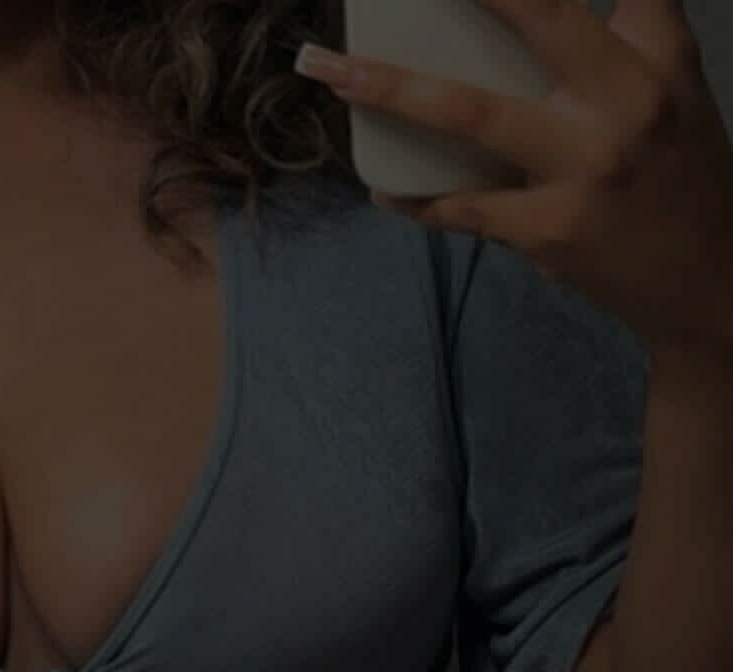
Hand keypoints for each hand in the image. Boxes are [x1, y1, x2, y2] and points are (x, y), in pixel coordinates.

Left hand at [295, 0, 732, 351]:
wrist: (702, 283)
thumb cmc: (681, 175)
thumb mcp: (678, 90)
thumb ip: (641, 29)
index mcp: (652, 65)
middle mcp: (621, 107)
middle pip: (541, 18)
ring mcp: (578, 172)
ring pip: (473, 115)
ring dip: (395, 90)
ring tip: (336, 75)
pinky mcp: (544, 231)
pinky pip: (460, 208)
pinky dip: (417, 199)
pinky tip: (385, 189)